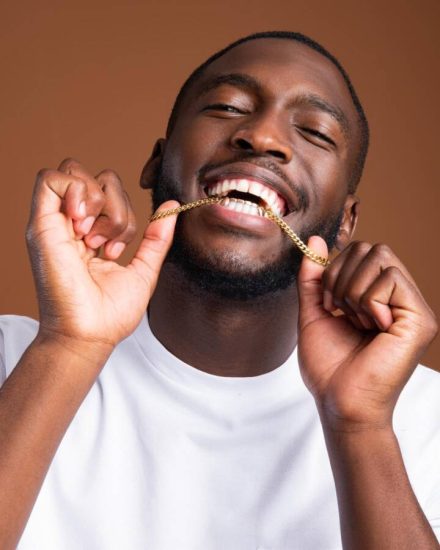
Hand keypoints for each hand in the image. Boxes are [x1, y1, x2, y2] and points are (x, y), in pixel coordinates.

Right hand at [26, 158, 177, 351]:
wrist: (90, 335)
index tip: (117, 248)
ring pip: (75, 172)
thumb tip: (172, 207)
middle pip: (96, 178)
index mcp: (90, 234)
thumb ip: (156, 237)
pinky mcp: (41, 225)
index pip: (108, 193)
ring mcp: (55, 223)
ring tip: (93, 238)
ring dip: (98, 200)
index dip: (123, 210)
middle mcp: (71, 225)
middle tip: (108, 243)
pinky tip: (83, 224)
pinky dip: (76, 191)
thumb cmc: (111, 313)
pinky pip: (51, 179)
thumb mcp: (143, 269)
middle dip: (115, 204)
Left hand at [296, 237, 437, 431]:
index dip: (335, 271)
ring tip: (356, 323)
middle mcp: (398, 298)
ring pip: (379, 258)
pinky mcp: (420, 319)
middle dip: (341, 278)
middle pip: (371, 248)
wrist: (339, 401)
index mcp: (377, 296)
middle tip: (341, 314)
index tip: (330, 306)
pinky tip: (371, 328)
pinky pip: (390, 279)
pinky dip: (367, 301)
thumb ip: (314, 277)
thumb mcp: (313, 312)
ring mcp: (412, 307)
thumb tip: (316, 240)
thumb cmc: (328, 365)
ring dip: (352, 291)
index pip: (360, 251)